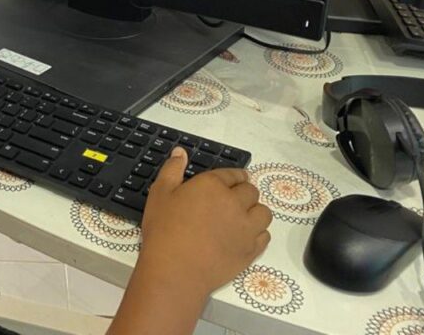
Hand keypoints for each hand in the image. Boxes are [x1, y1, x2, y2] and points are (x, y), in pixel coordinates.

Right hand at [138, 147, 271, 297]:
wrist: (175, 270)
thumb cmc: (164, 230)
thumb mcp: (160, 194)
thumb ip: (172, 170)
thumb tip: (181, 152)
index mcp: (212, 185)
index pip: (233, 174)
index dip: (233, 176)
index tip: (232, 180)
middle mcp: (235, 203)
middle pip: (251, 191)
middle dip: (244, 192)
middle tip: (232, 199)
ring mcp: (246, 228)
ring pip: (263, 212)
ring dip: (254, 211)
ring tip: (241, 217)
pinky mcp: (251, 250)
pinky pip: (264, 236)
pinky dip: (257, 233)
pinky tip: (243, 236)